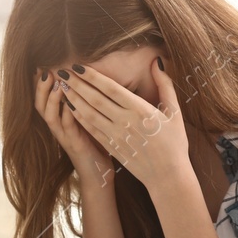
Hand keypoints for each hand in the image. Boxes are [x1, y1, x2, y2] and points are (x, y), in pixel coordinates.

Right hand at [34, 68, 113, 185]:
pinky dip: (68, 115)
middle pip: (39, 106)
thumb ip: (81, 103)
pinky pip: (68, 128)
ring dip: (52, 99)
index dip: (39, 84)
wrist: (98, 174)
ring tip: (56, 83)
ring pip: (50, 116)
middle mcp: (57, 128)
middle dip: (40, 88)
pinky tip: (71, 103)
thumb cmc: (95, 144)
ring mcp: (64, 137)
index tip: (40, 65)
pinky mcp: (74, 145)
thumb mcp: (86, 120)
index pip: (42, 99)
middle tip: (44, 70)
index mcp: (59, 120)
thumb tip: (86, 80)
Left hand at [61, 58, 191, 193]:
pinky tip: (70, 107)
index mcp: (141, 110)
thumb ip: (165, 85)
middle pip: (96, 99)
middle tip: (62, 71)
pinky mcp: (111, 147)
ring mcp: (116, 136)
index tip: (79, 65)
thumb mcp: (175, 112)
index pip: (111, 89)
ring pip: (89, 114)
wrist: (168, 177)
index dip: (93, 76)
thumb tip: (158, 61)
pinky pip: (91, 129)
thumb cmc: (174, 143)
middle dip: (77, 84)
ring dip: (74, 99)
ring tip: (62, 86)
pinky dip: (79, 117)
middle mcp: (125, 122)